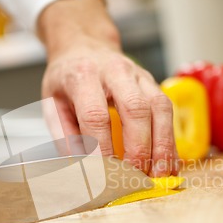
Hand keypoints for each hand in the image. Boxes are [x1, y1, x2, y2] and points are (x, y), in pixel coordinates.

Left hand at [38, 0, 179, 176]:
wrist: (84, 45)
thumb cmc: (67, 78)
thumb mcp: (52, 103)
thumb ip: (65, 136)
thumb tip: (83, 169)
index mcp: (83, 75)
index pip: (95, 114)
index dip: (102, 147)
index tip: (105, 174)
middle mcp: (115, 71)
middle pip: (135, 109)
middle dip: (139, 148)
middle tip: (137, 177)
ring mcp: (138, 75)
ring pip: (159, 108)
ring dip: (162, 145)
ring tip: (160, 174)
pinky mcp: (153, 83)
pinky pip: (168, 110)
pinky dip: (170, 140)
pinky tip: (169, 162)